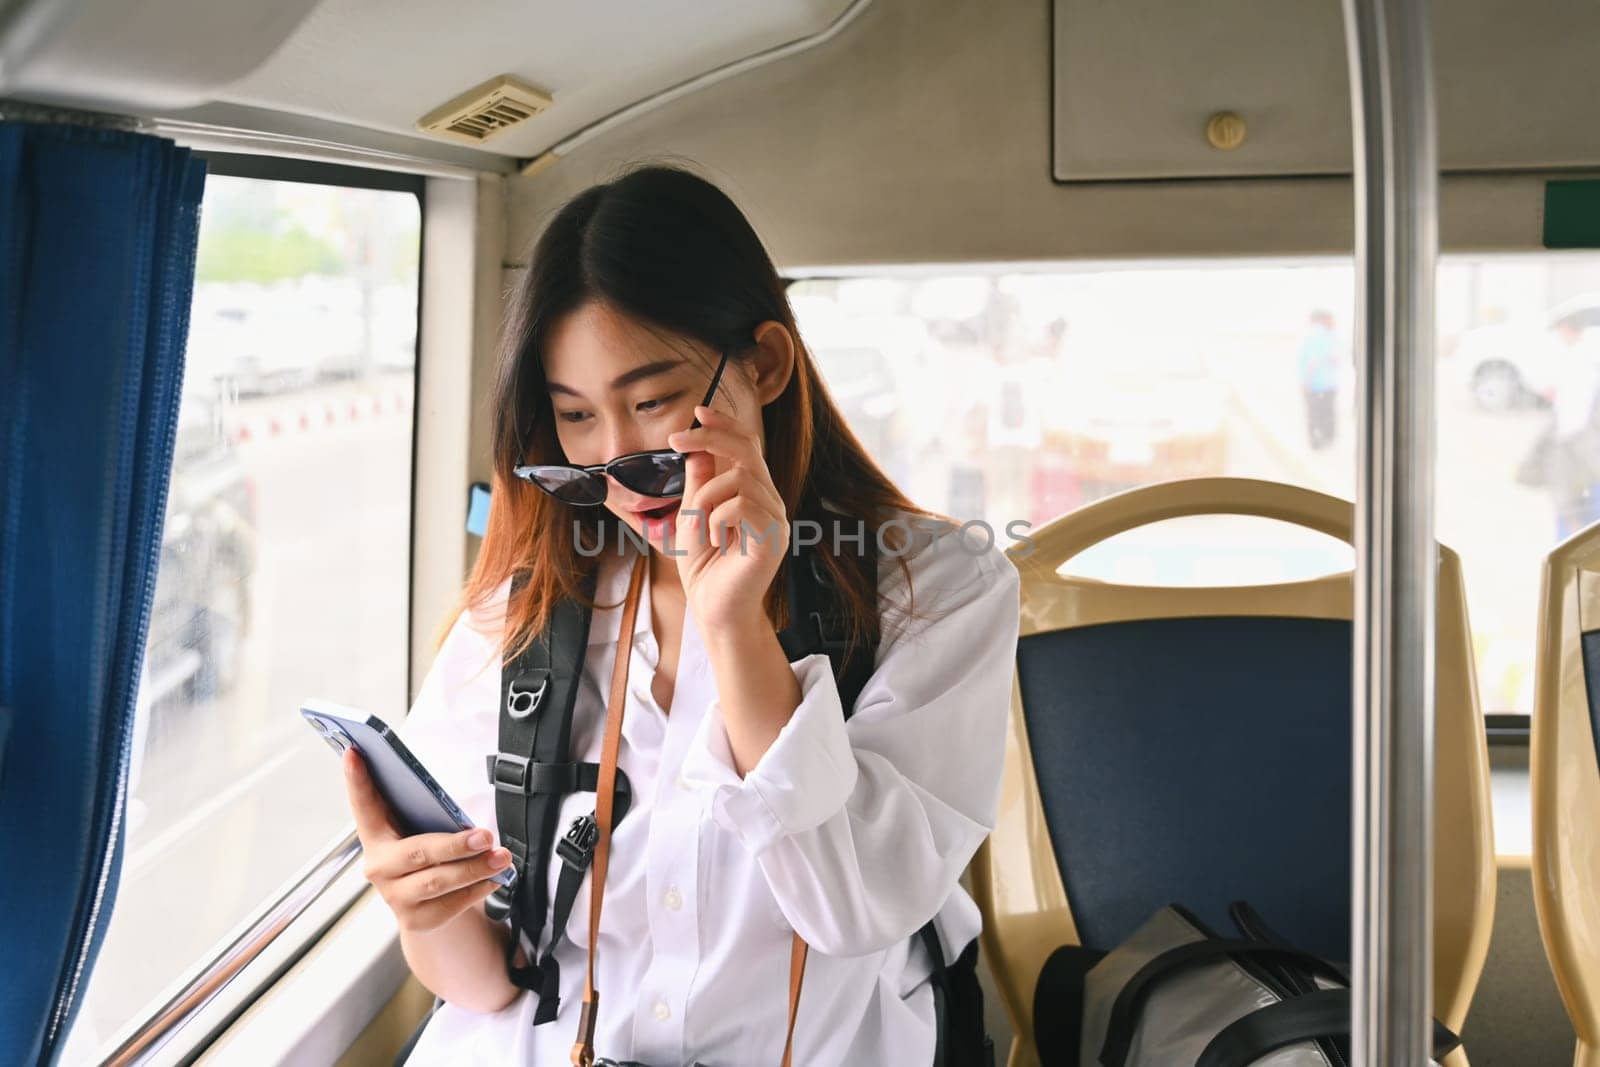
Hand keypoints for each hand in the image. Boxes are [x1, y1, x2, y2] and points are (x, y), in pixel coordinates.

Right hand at [342, 747, 511, 932]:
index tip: (355, 751)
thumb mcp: (422, 832)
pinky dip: (476, 890)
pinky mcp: (415, 920)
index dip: (357, 779)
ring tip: (501, 858)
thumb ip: (429, 819)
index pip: (363, 804)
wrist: (425, 908)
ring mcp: (395, 896)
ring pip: (438, 882)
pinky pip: (451, 904)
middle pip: (418, 852)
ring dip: (474, 868)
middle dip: (455, 844)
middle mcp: (379, 867)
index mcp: (376, 836)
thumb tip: (463, 818)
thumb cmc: (426, 856)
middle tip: (485, 835)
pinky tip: (494, 879)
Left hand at [664, 404, 789, 633]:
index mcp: (754, 495)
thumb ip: (699, 484)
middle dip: (711, 439)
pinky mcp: (772, 539)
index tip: (699, 413)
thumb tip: (696, 449)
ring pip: (739, 479)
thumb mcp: (693, 518)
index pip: (748, 448)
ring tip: (700, 525)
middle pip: (748, 451)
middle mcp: (770, 503)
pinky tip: (716, 542)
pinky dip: (717, 519)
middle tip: (679, 440)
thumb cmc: (706, 570)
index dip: (726, 426)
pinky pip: (741, 506)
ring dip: (706, 497)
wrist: (716, 612)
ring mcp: (775, 520)